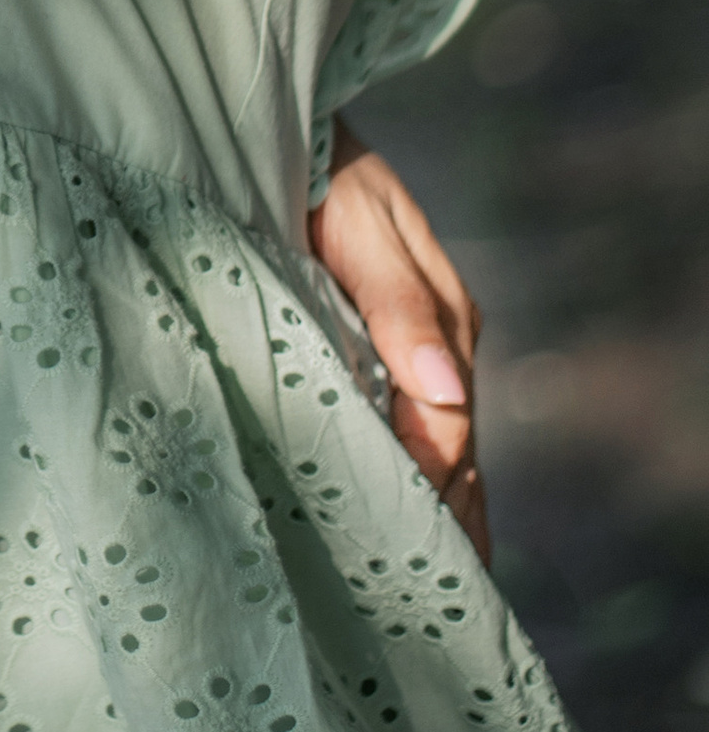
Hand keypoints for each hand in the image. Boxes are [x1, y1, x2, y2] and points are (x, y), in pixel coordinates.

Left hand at [310, 125, 486, 558]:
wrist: (278, 130)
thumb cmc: (316, 170)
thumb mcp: (358, 226)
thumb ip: (398, 306)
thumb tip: (447, 394)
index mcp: (446, 318)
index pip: (446, 426)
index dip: (428, 486)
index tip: (405, 547)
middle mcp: (442, 344)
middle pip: (453, 450)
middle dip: (443, 519)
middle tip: (419, 600)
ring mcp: (413, 351)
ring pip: (435, 447)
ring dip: (431, 508)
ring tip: (416, 586)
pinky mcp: (378, 351)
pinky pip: (402, 427)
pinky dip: (410, 478)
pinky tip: (399, 525)